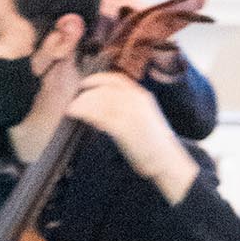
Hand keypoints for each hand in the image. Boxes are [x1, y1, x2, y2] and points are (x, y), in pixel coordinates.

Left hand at [65, 71, 198, 206]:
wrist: (168, 160)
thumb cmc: (154, 143)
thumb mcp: (144, 117)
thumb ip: (128, 108)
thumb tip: (104, 106)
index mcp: (142, 96)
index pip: (117, 80)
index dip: (98, 79)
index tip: (85, 83)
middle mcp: (136, 101)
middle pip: (103, 90)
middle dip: (85, 94)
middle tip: (74, 101)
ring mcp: (129, 113)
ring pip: (99, 101)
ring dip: (81, 103)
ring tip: (71, 109)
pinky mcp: (123, 128)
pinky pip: (98, 115)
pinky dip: (84, 113)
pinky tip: (77, 115)